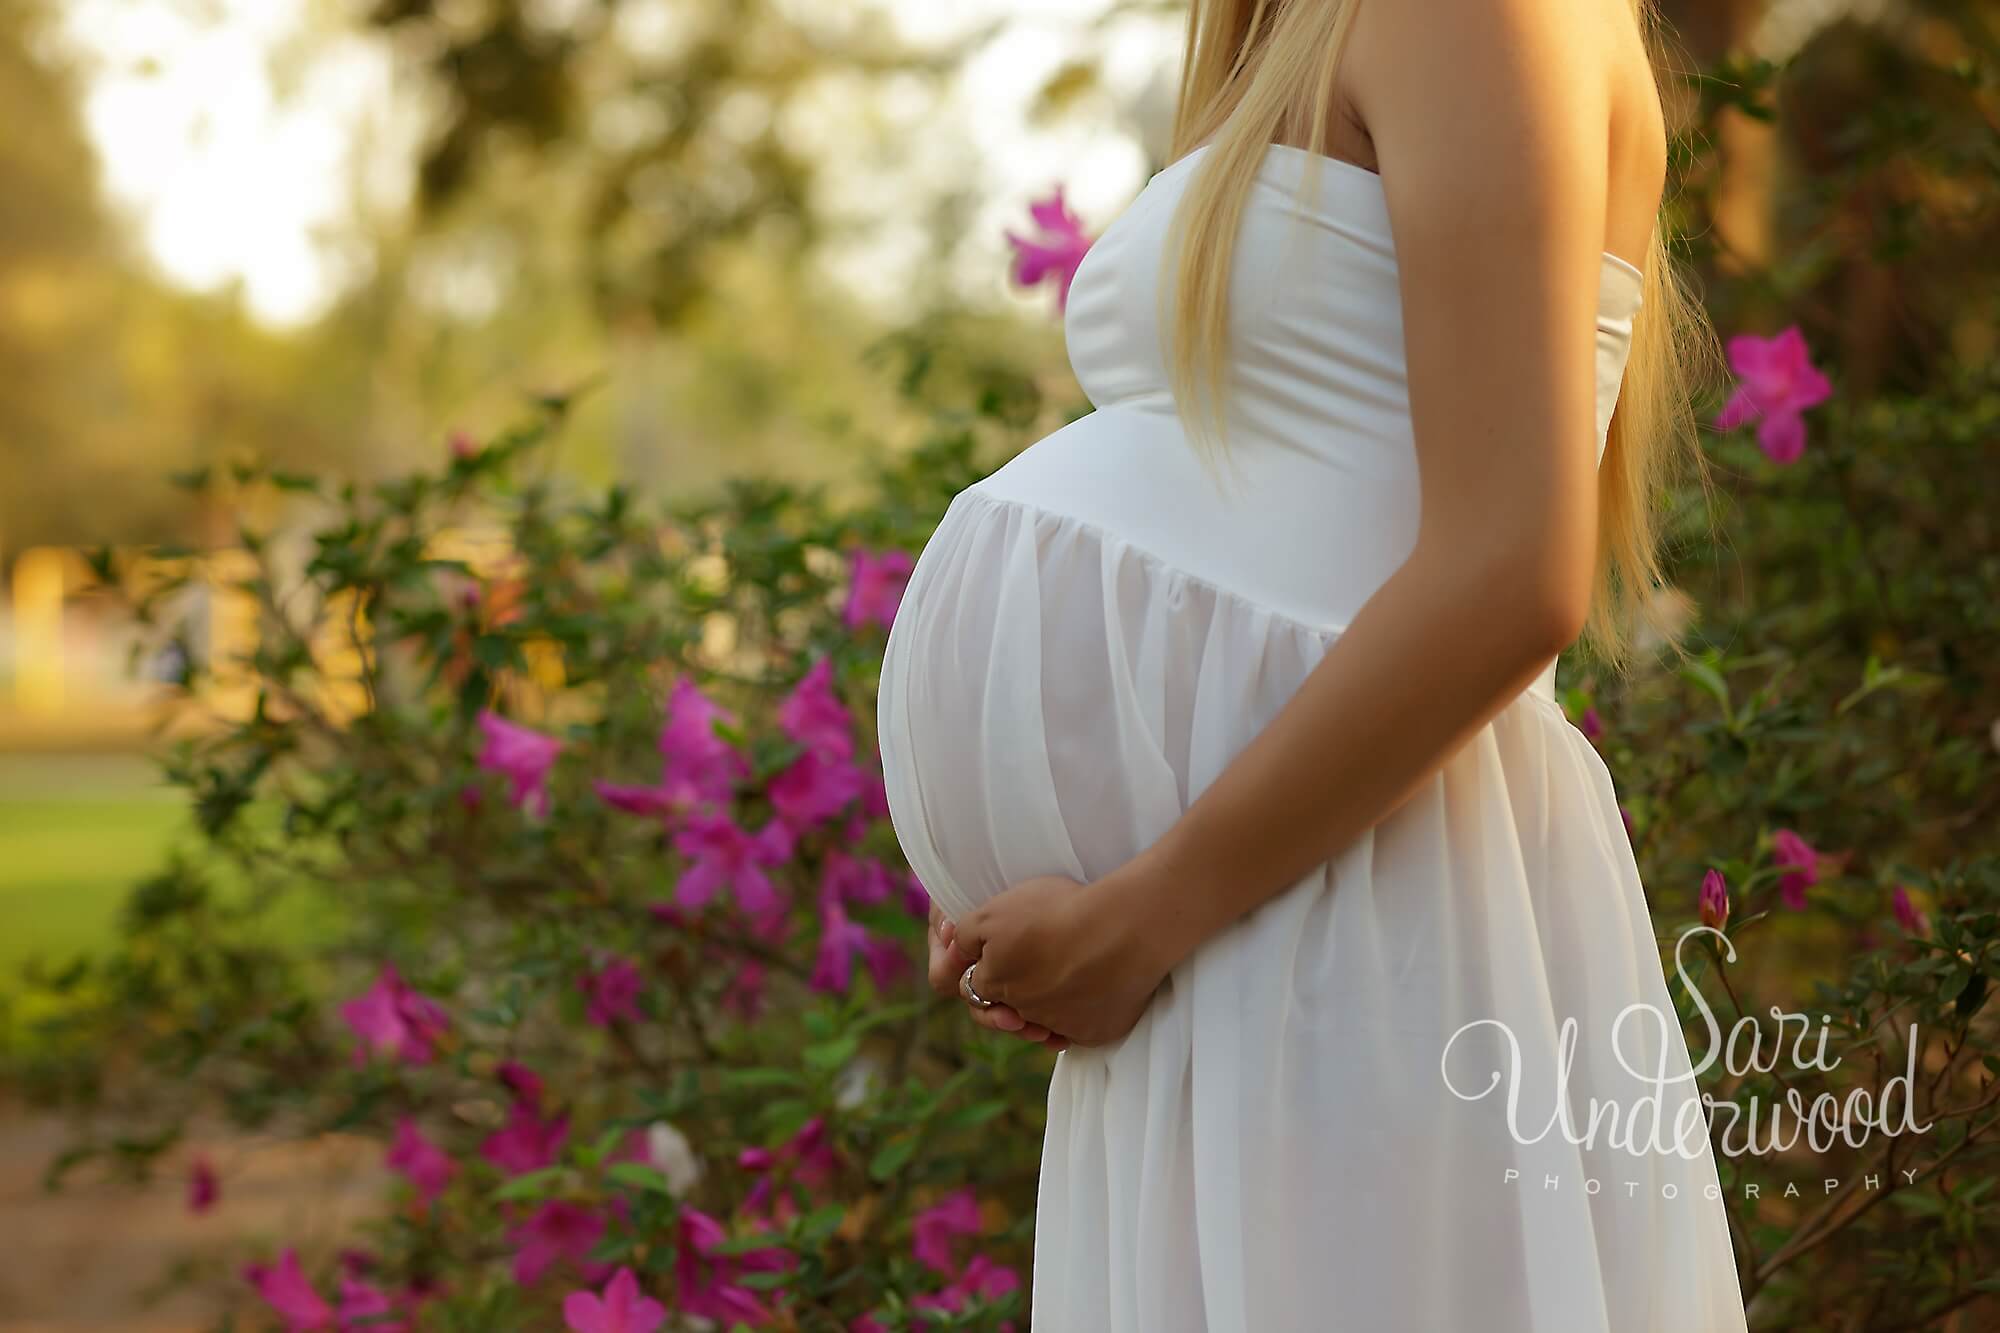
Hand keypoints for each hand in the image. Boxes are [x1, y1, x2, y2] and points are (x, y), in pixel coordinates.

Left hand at [950, 871, 1170, 1047]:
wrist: (1121, 929)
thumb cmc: (1056, 913)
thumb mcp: (993, 912)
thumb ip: (965, 936)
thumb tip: (957, 953)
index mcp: (995, 983)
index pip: (972, 987)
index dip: (981, 968)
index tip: (998, 953)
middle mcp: (1023, 1012)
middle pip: (1006, 1010)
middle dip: (1009, 996)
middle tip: (1029, 969)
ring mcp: (1060, 1026)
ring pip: (1043, 1021)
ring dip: (1045, 1006)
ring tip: (1058, 977)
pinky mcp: (1093, 1033)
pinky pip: (1079, 1029)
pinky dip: (1079, 1015)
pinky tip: (1087, 991)